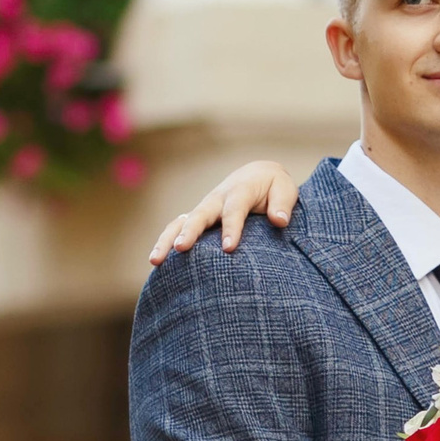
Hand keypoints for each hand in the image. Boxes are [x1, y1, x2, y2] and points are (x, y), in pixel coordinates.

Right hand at [147, 161, 297, 262]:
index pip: (234, 210)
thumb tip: (279, 221)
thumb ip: (283, 203)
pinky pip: (176, 230)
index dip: (231, 228)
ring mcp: (203, 210)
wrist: (256, 175)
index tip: (228, 249)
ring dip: (167, 240)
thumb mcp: (284, 189)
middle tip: (181, 248)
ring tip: (155, 260)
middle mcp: (216, 200)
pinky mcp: (197, 219)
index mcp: (239, 191)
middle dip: (191, 232)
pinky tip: (156, 265)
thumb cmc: (272, 187)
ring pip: (180, 223)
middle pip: (200, 215)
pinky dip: (164, 243)